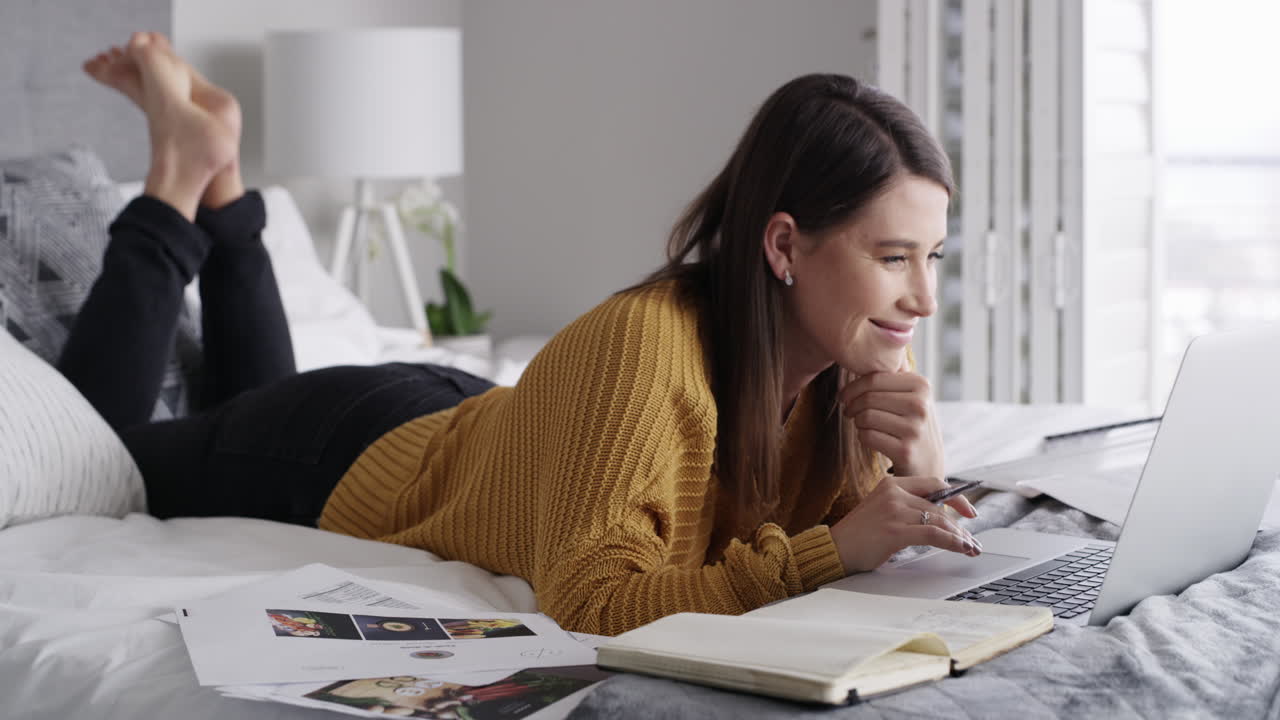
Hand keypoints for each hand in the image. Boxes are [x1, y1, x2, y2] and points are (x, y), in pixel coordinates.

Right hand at [829, 475, 980, 573]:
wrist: (834, 548)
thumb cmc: (859, 535)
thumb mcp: (883, 510)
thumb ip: (906, 507)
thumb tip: (940, 517)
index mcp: (892, 484)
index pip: (934, 483)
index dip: (956, 497)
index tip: (969, 511)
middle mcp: (894, 493)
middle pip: (939, 506)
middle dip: (960, 526)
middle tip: (972, 540)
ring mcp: (894, 510)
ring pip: (939, 520)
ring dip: (959, 536)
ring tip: (970, 547)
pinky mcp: (895, 530)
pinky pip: (933, 534)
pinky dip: (952, 542)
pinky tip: (961, 548)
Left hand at [839, 369, 943, 477]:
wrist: (929, 462)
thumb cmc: (911, 424)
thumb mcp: (910, 396)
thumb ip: (889, 379)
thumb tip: (856, 360)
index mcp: (921, 385)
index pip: (874, 378)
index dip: (852, 388)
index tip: (843, 396)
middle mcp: (920, 405)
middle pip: (868, 398)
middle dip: (852, 406)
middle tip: (849, 412)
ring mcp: (914, 428)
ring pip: (865, 416)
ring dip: (857, 422)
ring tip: (862, 425)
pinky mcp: (904, 450)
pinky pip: (867, 436)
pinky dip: (862, 437)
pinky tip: (871, 438)